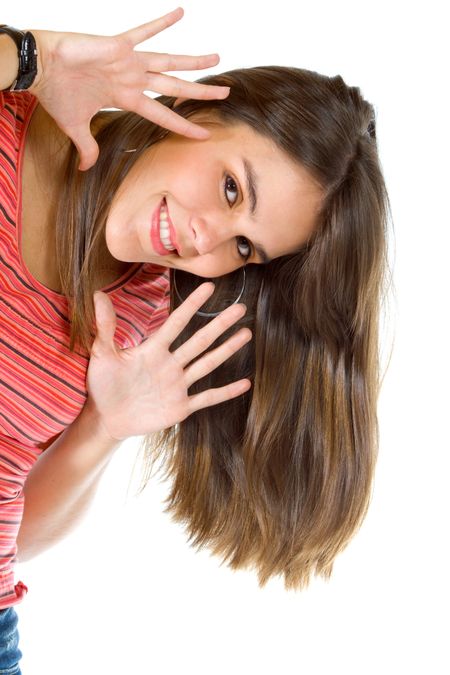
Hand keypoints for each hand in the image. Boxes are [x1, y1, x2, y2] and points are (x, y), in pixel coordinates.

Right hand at [30, 8, 229, 169]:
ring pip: (169, 62)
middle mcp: (133, 79)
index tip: (205, 132)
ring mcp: (128, 61)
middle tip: (225, 92)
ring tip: (218, 57)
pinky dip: (162, 22)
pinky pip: (144, 31)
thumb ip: (87, 146)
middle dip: (201, 91)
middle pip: (175, 87)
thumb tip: (85, 169)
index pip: (163, 115)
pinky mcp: (118, 45)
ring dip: (194, 61)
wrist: (40, 69)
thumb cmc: (56, 93)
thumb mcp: (75, 126)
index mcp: (126, 97)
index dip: (184, 124)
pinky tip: (182, 12)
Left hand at [85, 283, 251, 440]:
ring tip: (246, 334)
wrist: (105, 418)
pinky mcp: (180, 407)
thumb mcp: (102, 354)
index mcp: (153, 349)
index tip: (208, 287)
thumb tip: (98, 294)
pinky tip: (245, 383)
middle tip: (240, 308)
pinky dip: (226, 392)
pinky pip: (207, 398)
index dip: (192, 305)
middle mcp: (170, 364)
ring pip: (207, 364)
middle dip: (220, 324)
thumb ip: (106, 327)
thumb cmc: (102, 384)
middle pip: (200, 340)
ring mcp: (178, 385)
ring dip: (227, 350)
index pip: (177, 322)